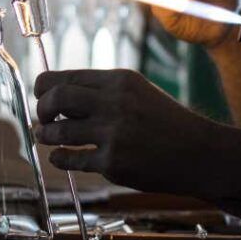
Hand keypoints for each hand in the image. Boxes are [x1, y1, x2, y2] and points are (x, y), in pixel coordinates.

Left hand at [34, 69, 217, 192]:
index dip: (44, 88)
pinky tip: (60, 157)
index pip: (64, 77)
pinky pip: (71, 159)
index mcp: (119, 80)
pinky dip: (59, 158)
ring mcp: (113, 133)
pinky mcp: (113, 162)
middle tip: (43, 119)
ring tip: (47, 137)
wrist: (199, 152)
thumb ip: (101, 91)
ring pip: (58, 131)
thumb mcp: (137, 93)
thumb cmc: (166, 122)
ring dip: (46, 135)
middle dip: (41, 110)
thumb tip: (57, 97)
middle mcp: (115, 102)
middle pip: (56, 99)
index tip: (42, 97)